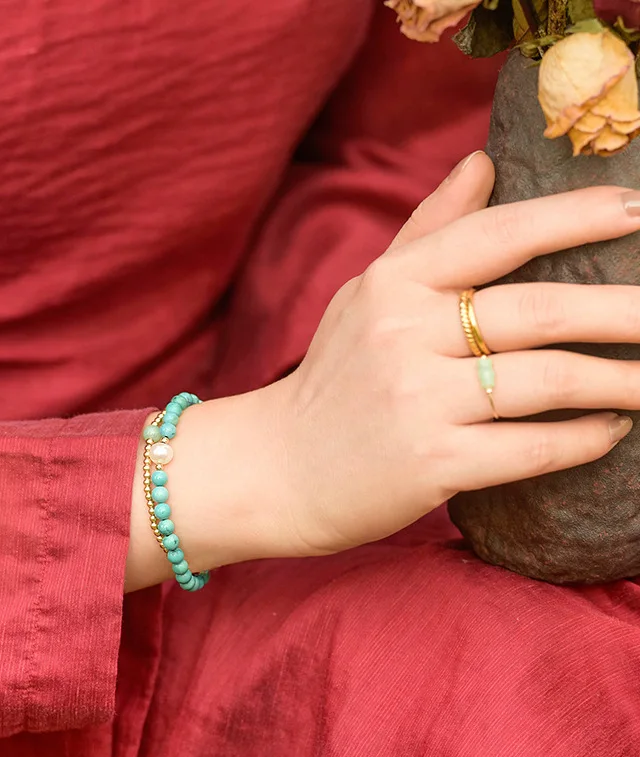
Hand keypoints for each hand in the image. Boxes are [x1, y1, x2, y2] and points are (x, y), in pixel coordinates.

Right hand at [273, 151, 639, 557]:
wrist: (278, 468)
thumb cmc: (331, 380)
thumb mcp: (365, 296)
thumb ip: (426, 230)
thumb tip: (482, 162)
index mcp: (392, 285)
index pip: (495, 234)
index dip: (573, 218)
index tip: (635, 212)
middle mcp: (403, 334)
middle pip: (538, 309)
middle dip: (623, 310)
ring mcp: (416, 400)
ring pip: (546, 380)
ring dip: (620, 381)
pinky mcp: (430, 463)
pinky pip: (529, 447)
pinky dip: (582, 440)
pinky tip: (609, 431)